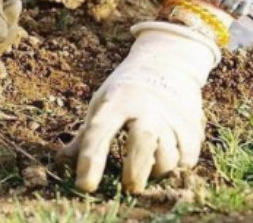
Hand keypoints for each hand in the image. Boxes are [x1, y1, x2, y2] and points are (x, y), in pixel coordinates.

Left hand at [59, 21, 219, 193]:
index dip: (90, 161)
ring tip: (149, 164)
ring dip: (157, 168)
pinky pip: (187, 157)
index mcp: (116, 101)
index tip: (84, 186)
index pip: (99, 132)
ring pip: (168, 155)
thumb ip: (86, 135)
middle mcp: (146, 107)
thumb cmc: (127, 90)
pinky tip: (170, 156)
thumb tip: (61, 160)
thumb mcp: (102, 103)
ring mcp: (171, 115)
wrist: (167, 63)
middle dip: (136, 168)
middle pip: (143, 140)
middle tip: (128, 189)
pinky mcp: (192, 125)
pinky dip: (178, 164)